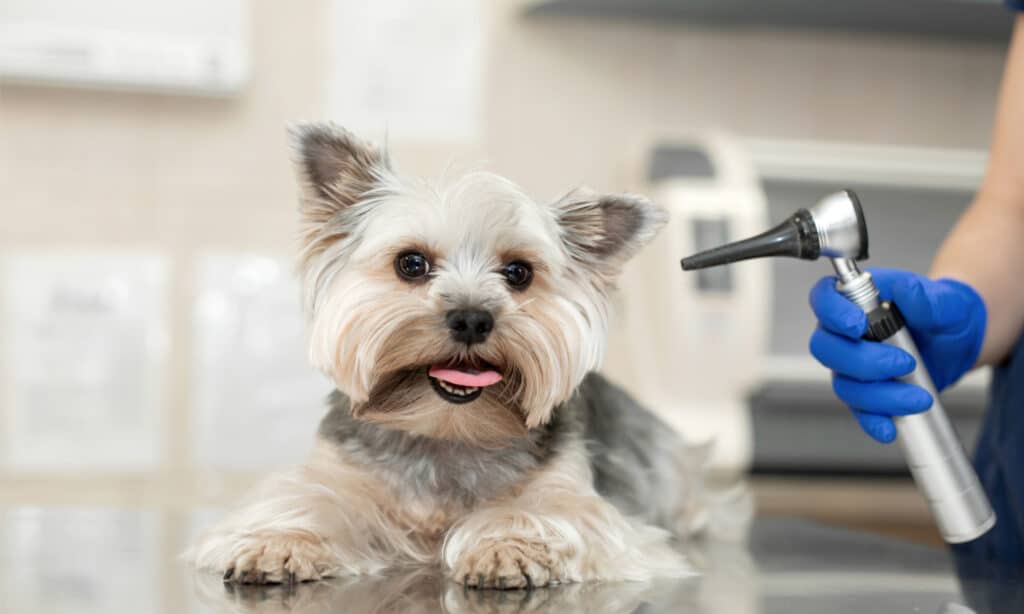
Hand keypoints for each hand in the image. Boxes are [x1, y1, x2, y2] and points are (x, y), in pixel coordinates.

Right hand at [808, 268, 985, 442]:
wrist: (956, 341)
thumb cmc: (942, 312)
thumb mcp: (944, 300)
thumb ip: (926, 296)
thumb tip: (907, 290)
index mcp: (854, 300)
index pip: (823, 299)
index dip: (832, 312)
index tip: (858, 325)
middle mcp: (843, 334)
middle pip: (826, 348)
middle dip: (862, 361)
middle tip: (903, 363)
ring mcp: (851, 365)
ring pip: (843, 384)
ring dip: (878, 395)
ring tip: (919, 397)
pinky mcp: (865, 393)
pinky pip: (858, 411)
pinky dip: (872, 421)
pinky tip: (889, 428)